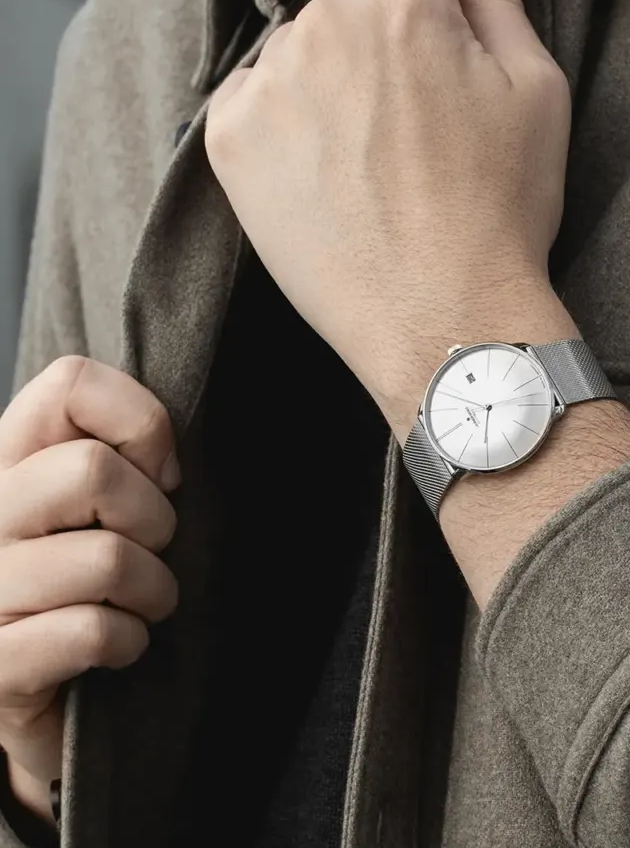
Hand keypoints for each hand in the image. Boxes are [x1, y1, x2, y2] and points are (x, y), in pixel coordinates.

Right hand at [0, 358, 179, 821]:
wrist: (25, 695)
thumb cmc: (80, 585)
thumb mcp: (96, 507)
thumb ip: (117, 459)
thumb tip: (166, 468)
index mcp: (5, 459)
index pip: (69, 382)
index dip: (140, 422)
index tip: (161, 475)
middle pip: (92, 470)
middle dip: (155, 518)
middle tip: (153, 550)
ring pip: (107, 559)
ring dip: (153, 591)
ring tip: (143, 604)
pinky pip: (90, 632)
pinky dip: (128, 641)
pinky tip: (120, 646)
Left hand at [207, 0, 575, 435]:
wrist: (442, 319)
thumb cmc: (499, 214)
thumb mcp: (535, 95)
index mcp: (406, 8)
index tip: (453, 48)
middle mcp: (326, 29)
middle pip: (358, 1)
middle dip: (389, 42)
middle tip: (419, 127)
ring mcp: (270, 85)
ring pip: (305, 49)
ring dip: (334, 82)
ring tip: (372, 162)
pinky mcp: (230, 140)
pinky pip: (254, 96)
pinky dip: (284, 122)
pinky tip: (325, 175)